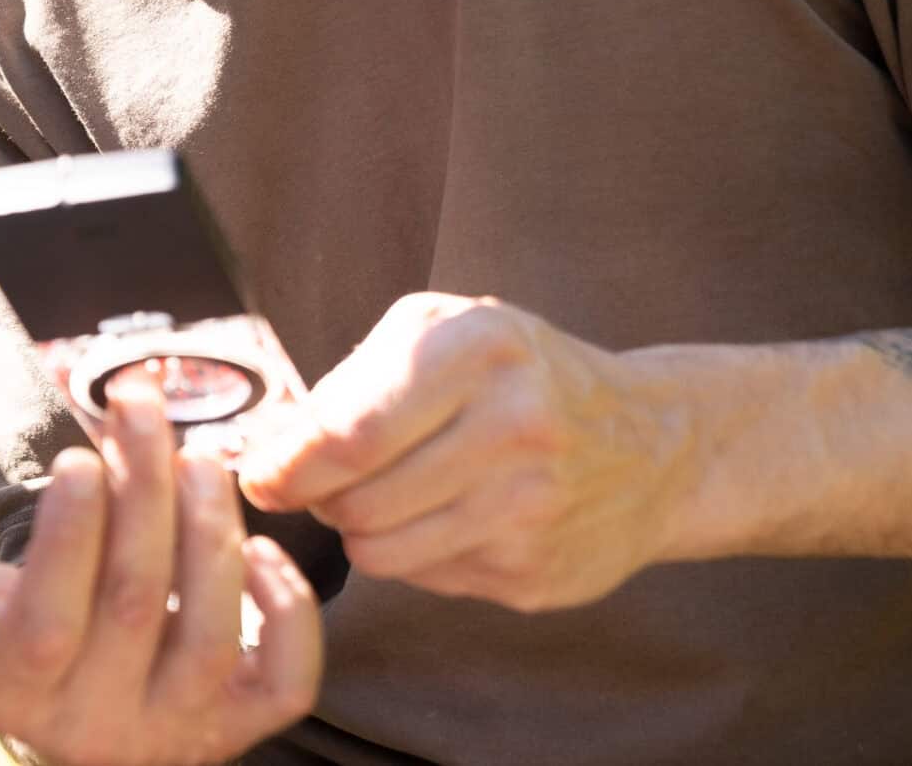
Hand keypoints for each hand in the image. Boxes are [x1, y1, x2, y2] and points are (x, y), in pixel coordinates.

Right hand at [0, 373, 321, 765]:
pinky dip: (289, 613)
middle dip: (144, 491)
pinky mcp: (240, 723)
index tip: (77, 458)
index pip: (49, 619)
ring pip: (213, 638)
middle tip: (140, 407)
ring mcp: (179, 727)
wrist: (64, 715)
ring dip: (211, 531)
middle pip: (138, 604)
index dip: (69, 536)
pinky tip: (259, 546)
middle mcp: (104, 723)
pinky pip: (287, 684)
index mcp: (19, 690)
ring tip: (197, 454)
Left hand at [240, 293, 695, 611]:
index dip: (284, 463)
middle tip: (315, 483)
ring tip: (382, 493)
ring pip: (380, 551)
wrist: (655, 445)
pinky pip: (427, 578)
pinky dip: (414, 552)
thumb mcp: (439, 332)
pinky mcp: (539, 577)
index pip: (348, 432)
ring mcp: (533, 509)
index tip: (256, 473)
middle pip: (356, 499)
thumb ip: (348, 382)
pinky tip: (448, 516)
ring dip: (359, 529)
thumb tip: (262, 448)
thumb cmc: (517, 374)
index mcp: (478, 347)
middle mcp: (515, 426)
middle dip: (315, 497)